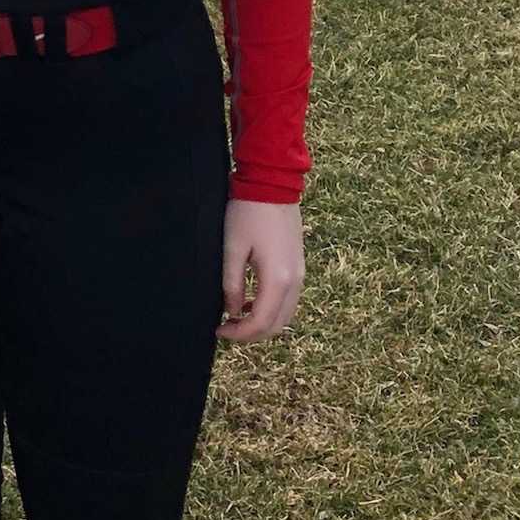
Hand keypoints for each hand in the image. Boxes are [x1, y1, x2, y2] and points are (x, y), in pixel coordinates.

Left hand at [218, 200, 303, 341]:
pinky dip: (271, 308)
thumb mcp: (232, 249)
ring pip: (285, 314)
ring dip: (262, 322)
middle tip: (226, 329)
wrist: (272, 186)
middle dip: (251, 333)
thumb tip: (231, 311)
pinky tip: (250, 302)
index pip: (261, 323)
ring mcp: (300, 274)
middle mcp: (295, 281)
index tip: (219, 330)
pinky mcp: (299, 266)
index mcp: (278, 279)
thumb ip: (232, 284)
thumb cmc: (248, 214)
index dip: (239, 334)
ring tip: (235, 317)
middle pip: (277, 325)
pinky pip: (288, 299)